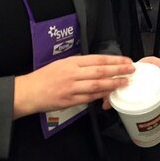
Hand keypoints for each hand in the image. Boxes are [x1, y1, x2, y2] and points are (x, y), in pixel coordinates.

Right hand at [14, 54, 134, 117]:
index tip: (126, 60)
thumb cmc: (45, 77)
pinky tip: (109, 94)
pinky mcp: (69, 101)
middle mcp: (72, 74)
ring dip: (112, 83)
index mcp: (71, 62)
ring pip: (96, 85)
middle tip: (131, 70)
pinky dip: (100, 96)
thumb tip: (100, 66)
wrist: (28, 92)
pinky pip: (88, 98)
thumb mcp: (62, 64)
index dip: (113, 60)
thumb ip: (80, 65)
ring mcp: (71, 88)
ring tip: (125, 82)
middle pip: (99, 71)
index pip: (97, 59)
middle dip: (117, 70)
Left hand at [101, 55, 159, 110]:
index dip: (158, 63)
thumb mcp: (111, 88)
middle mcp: (145, 76)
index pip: (149, 62)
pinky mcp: (152, 92)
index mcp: (136, 71)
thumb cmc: (115, 85)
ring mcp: (149, 83)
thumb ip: (109, 95)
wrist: (113, 89)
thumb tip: (106, 103)